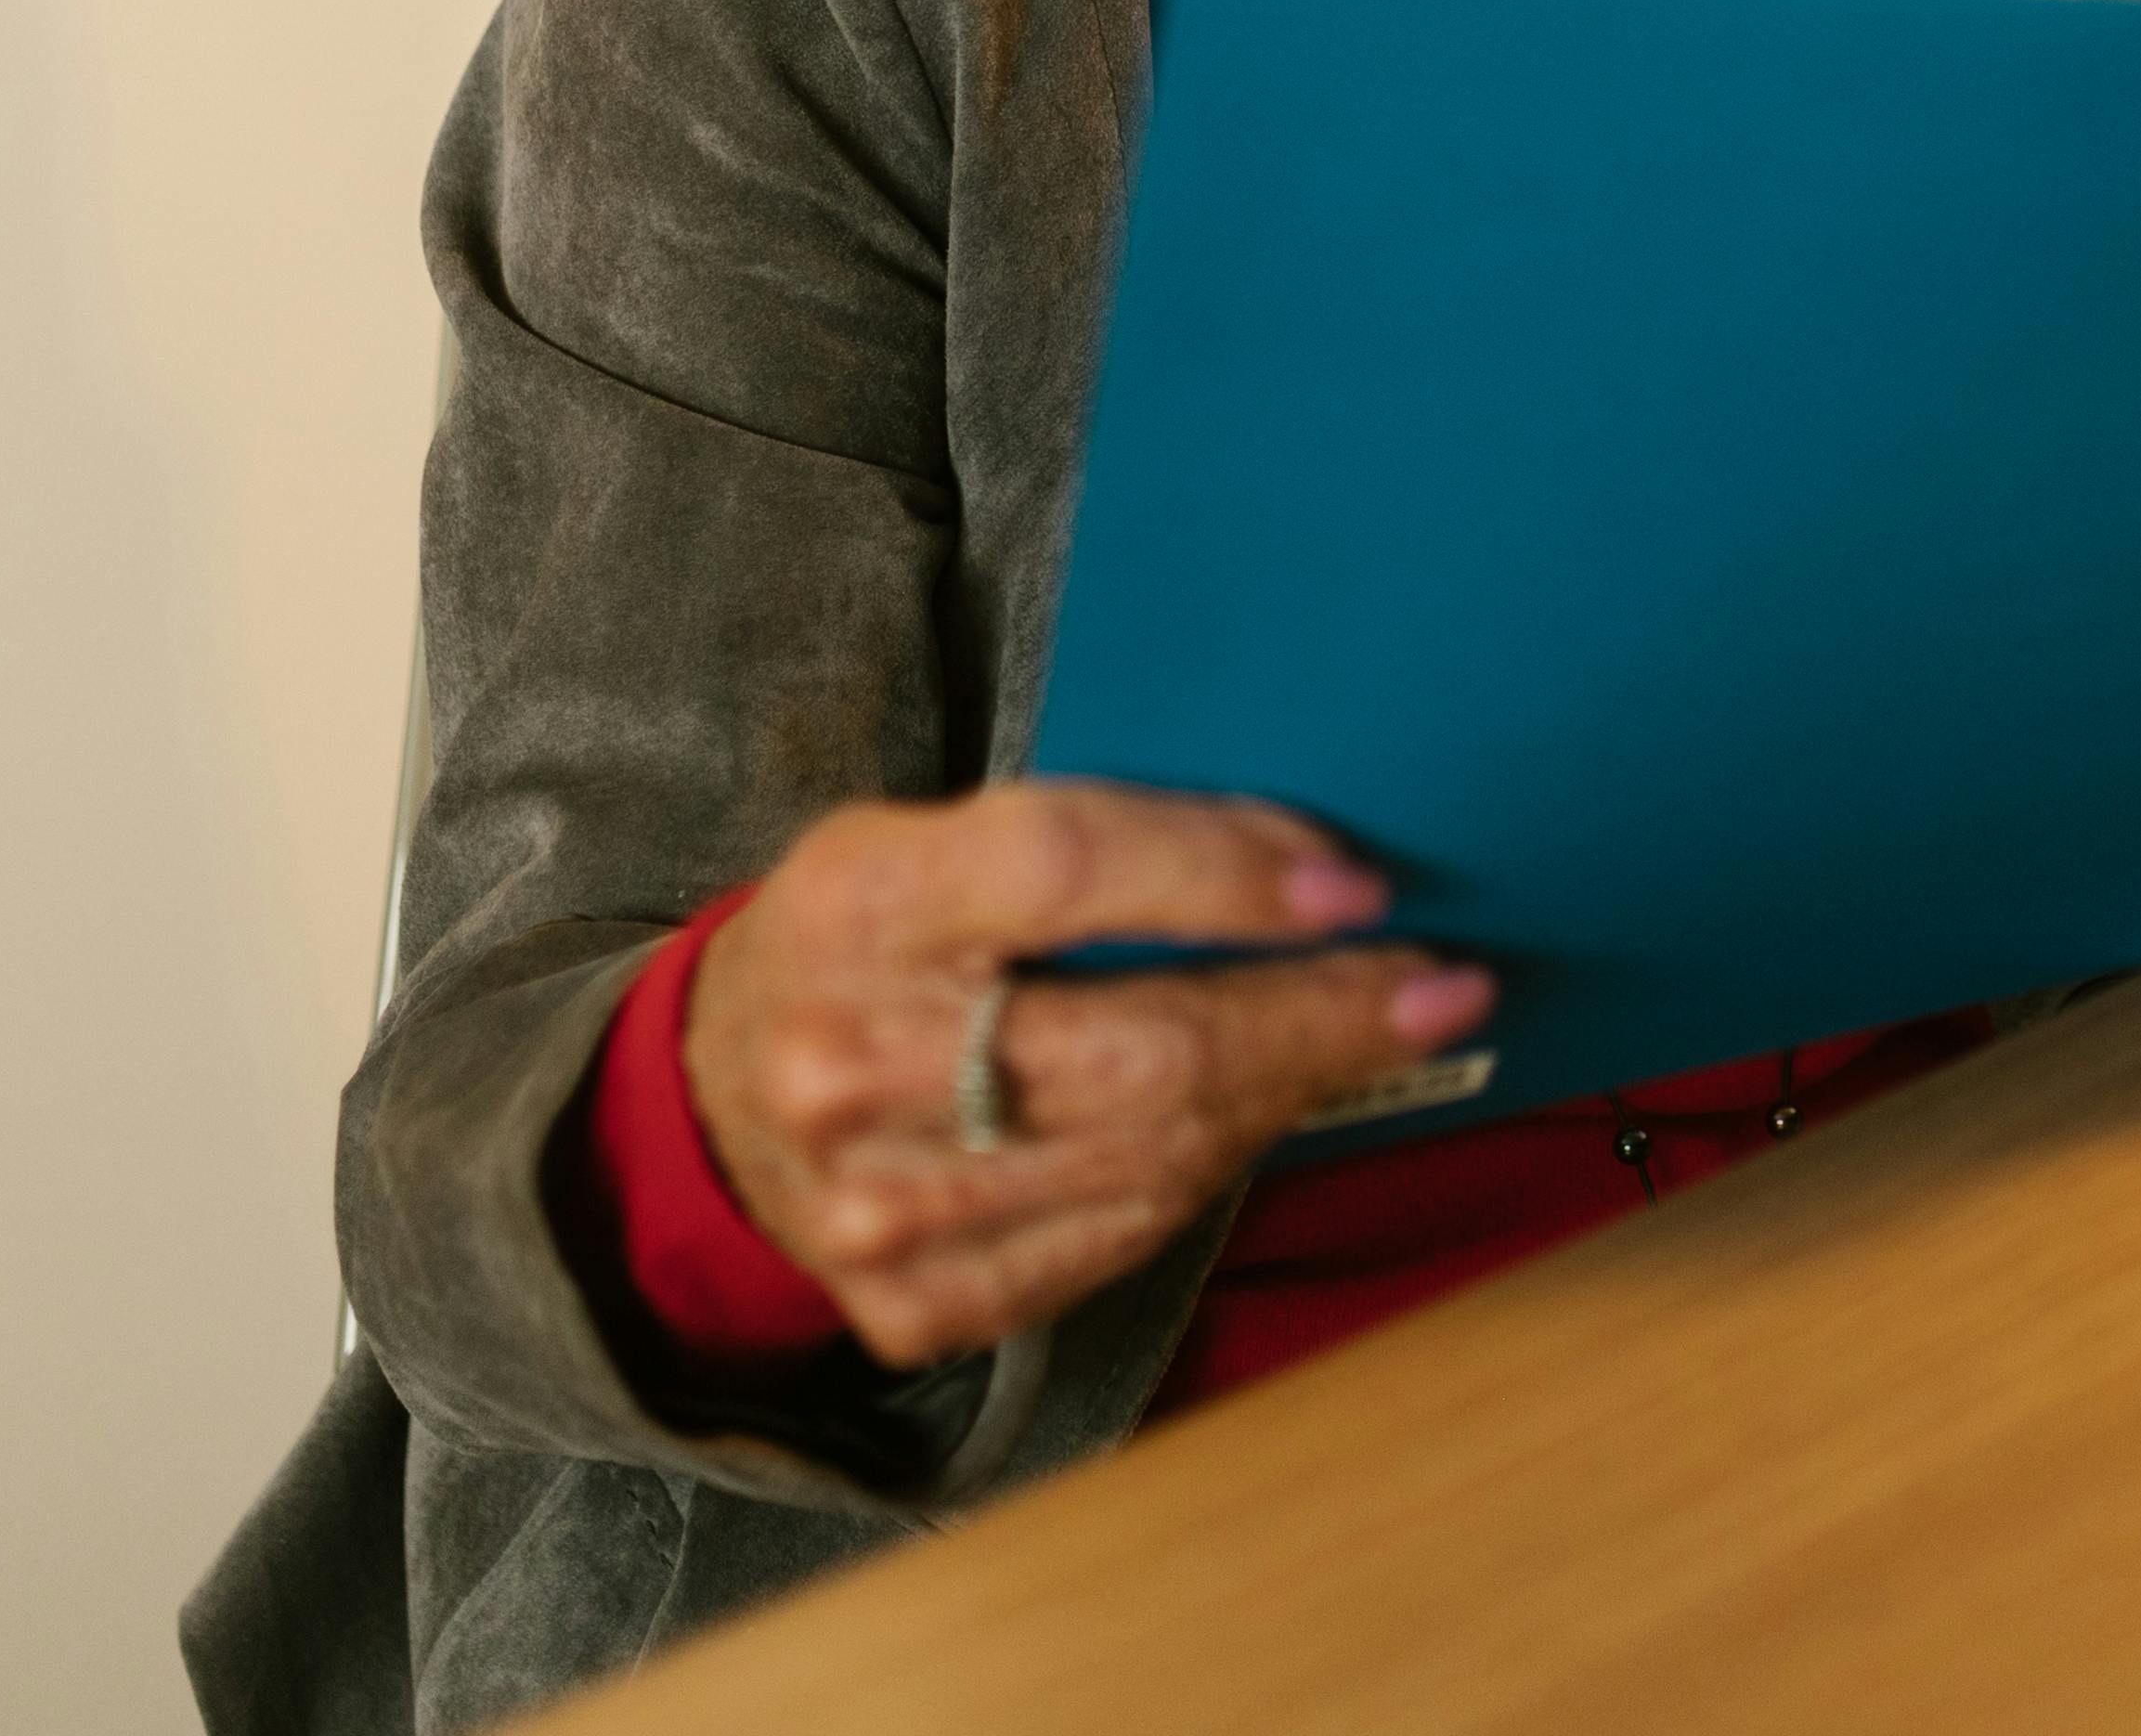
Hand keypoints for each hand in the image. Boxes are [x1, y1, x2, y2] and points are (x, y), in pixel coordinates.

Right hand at [683, 780, 1493, 1368]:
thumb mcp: (928, 836)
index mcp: (857, 902)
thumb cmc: (867, 940)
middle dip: (1316, 1017)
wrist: (706, 1104)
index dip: (1226, 876)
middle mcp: (849, 1060)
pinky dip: (1203, 1176)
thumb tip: (1302, 858)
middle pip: (1138, 1048)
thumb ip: (1084, 840)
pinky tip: (1252, 1120)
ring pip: (1150, 1159)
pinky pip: (1115, 1242)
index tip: (1354, 886)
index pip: (1068, 868)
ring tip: (1363, 1041)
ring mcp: (875, 1204)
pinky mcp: (909, 1304)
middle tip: (1434, 985)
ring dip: (1284, 1097)